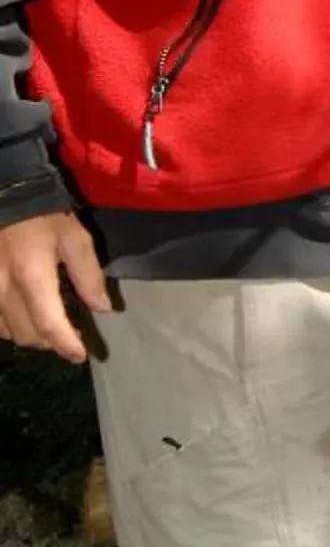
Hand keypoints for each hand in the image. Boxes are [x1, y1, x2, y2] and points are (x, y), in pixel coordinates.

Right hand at [0, 210, 111, 363]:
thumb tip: (103, 309)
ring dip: (28, 334)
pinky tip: (19, 314)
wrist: (5, 191)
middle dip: (50, 341)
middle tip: (67, 335)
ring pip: (5, 331)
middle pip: (27, 335)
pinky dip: (7, 323)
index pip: (49, 326)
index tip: (81, 355)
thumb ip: (89, 275)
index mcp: (32, 277)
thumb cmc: (42, 213)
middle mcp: (3, 289)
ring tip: (45, 325)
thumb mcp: (75, 237)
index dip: (66, 346)